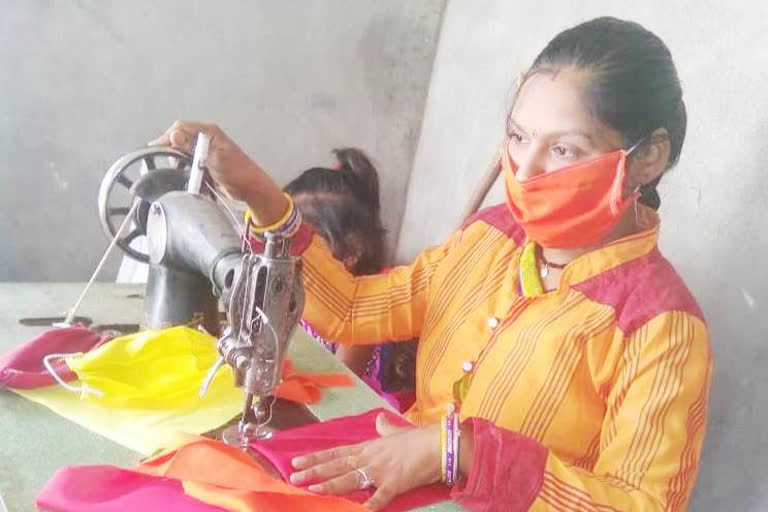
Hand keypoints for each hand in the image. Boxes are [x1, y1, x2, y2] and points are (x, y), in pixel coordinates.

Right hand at [149, 121, 287, 223]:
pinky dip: (187, 172)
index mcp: (209, 132)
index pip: (181, 128)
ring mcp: (205, 152)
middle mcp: (206, 139)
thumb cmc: (238, 171)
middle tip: (167, 164)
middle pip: (180, 140)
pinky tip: (187, 178)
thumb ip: (194, 147)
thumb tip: (175, 135)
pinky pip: (190, 165)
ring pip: (183, 154)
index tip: (155, 149)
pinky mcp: (206, 164)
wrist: (251, 189)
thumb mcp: (214, 158)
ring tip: (179, 173)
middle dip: (172, 152)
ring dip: (179, 164)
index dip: (167, 137)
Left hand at [290, 413, 441, 510]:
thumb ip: (384, 428)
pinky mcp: (394, 483)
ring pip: (350, 479)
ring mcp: (380, 471)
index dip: (316, 457)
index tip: (297, 460)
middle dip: (315, 472)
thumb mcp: (396, 432)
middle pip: (337, 466)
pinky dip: (370, 505)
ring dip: (331, 485)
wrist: (436, 444)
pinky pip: (380, 497)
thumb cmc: (416, 439)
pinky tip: (360, 511)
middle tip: (293, 476)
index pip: (336, 452)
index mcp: (368, 447)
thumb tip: (379, 420)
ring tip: (312, 489)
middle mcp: (369, 458)